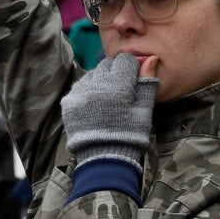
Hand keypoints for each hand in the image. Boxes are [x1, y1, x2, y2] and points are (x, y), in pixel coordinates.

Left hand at [61, 52, 158, 170]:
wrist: (104, 161)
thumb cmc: (130, 136)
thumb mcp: (144, 111)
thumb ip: (146, 82)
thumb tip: (151, 57)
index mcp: (117, 87)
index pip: (123, 60)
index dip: (130, 67)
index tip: (133, 77)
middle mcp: (95, 86)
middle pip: (106, 64)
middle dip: (115, 72)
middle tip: (121, 89)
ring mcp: (79, 93)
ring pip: (92, 74)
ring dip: (100, 80)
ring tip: (107, 99)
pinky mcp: (68, 102)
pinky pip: (79, 86)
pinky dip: (87, 91)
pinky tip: (94, 105)